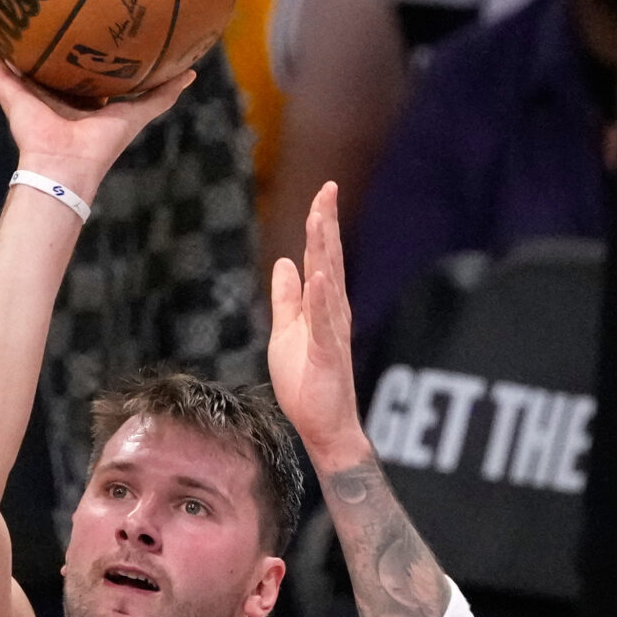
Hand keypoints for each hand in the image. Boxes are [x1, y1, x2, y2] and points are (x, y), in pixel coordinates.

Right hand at [0, 13, 194, 195]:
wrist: (69, 165)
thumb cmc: (103, 145)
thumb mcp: (138, 112)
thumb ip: (161, 94)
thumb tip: (192, 72)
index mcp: (77, 95)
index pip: (75, 60)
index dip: (78, 38)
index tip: (83, 9)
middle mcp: (50, 90)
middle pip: (42, 52)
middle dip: (39, 26)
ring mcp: (26, 90)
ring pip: (11, 52)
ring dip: (2, 26)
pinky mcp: (8, 92)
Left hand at [267, 181, 364, 469]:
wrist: (323, 426)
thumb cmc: (307, 383)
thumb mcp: (286, 332)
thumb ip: (287, 298)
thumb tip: (283, 263)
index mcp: (322, 307)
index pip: (321, 258)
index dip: (320, 226)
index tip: (323, 193)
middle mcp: (332, 314)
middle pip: (329, 261)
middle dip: (326, 225)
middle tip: (328, 189)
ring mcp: (332, 334)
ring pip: (328, 284)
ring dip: (325, 251)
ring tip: (320, 219)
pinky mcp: (327, 356)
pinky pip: (323, 324)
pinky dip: (321, 298)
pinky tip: (318, 276)